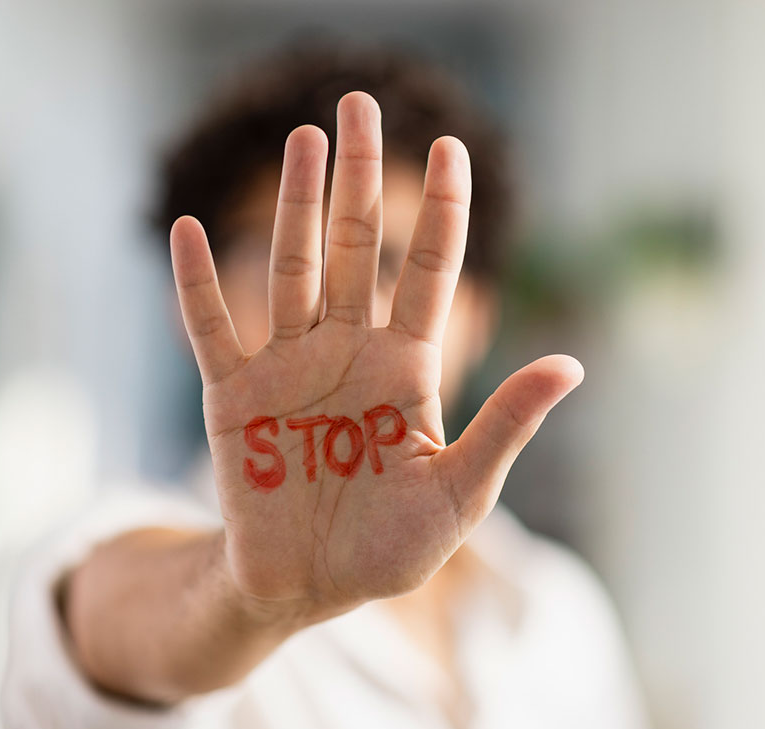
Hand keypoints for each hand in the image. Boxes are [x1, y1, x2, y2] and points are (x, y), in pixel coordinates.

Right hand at [170, 92, 582, 617]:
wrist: (306, 588)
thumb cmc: (388, 550)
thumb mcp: (458, 493)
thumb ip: (505, 426)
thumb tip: (572, 365)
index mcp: (407, 369)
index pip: (431, 271)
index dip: (443, 211)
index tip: (451, 148)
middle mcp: (348, 352)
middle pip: (358, 248)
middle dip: (361, 178)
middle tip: (359, 104)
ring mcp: (288, 367)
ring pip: (292, 268)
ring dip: (296, 205)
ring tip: (306, 139)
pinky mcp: (233, 396)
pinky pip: (211, 328)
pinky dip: (198, 284)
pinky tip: (192, 232)